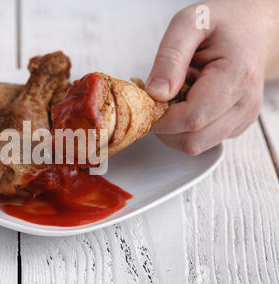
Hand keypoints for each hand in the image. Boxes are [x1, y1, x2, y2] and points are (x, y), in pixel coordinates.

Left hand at [145, 0, 278, 155]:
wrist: (249, 28)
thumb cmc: (221, 24)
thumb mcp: (189, 24)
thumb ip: (170, 57)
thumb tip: (156, 94)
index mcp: (237, 77)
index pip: (192, 119)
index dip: (161, 118)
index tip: (148, 101)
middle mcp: (245, 104)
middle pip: (192, 141)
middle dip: (165, 127)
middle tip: (158, 98)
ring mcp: (242, 119)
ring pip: (195, 146)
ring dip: (174, 129)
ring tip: (175, 97)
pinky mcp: (235, 127)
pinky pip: (200, 141)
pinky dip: (184, 128)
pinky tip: (186, 103)